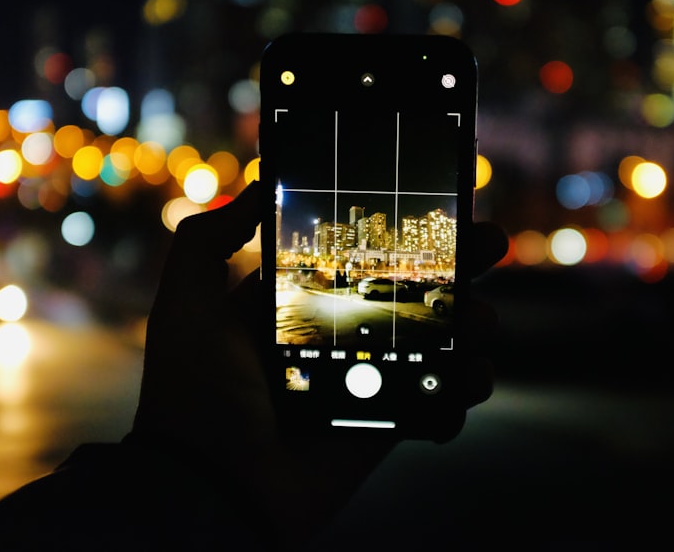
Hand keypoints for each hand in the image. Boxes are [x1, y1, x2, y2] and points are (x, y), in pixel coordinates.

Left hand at [130, 181, 506, 544]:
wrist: (214, 487)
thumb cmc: (196, 394)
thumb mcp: (185, 306)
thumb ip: (206, 242)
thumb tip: (255, 187)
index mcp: (290, 307)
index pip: (354, 258)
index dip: (394, 235)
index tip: (433, 208)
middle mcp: (333, 337)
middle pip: (405, 292)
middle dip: (452, 267)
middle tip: (488, 242)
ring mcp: (363, 382)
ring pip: (432, 343)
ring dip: (468, 324)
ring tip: (482, 318)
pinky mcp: (383, 422)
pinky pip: (436, 402)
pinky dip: (462, 388)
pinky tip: (471, 374)